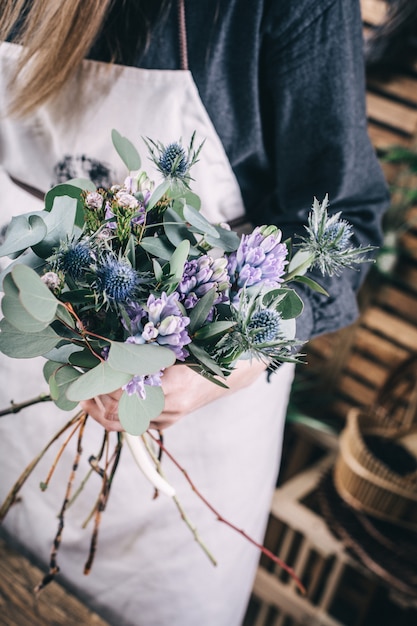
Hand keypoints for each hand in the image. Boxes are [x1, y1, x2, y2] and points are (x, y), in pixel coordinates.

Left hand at [80, 359, 266, 430]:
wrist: (231, 375)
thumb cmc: (205, 353)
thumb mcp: (174, 349)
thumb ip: (145, 356)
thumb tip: (109, 358)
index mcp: (172, 386)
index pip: (124, 393)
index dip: (102, 384)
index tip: (87, 370)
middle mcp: (170, 408)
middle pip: (120, 414)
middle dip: (94, 401)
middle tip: (76, 386)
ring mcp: (168, 419)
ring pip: (123, 423)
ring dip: (100, 410)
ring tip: (83, 396)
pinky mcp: (167, 423)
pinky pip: (134, 423)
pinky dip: (115, 414)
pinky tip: (102, 401)